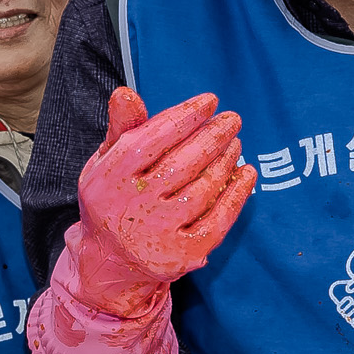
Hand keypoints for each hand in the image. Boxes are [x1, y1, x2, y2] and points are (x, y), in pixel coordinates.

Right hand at [62, 87, 256, 318]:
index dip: (185, 117)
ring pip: (203, 190)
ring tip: (235, 144)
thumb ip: (122, 128)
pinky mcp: (181, 254)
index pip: (152, 139)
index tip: (210, 102)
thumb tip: (126, 93)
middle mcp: (132, 207)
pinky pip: (218, 220)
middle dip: (213, 137)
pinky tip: (246, 174)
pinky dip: (237, 195)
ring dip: (225, 162)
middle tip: (232, 120)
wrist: (112, 261)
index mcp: (110, 178)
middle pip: (182, 164)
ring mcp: (158, 233)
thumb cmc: (115, 199)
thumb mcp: (107, 163)